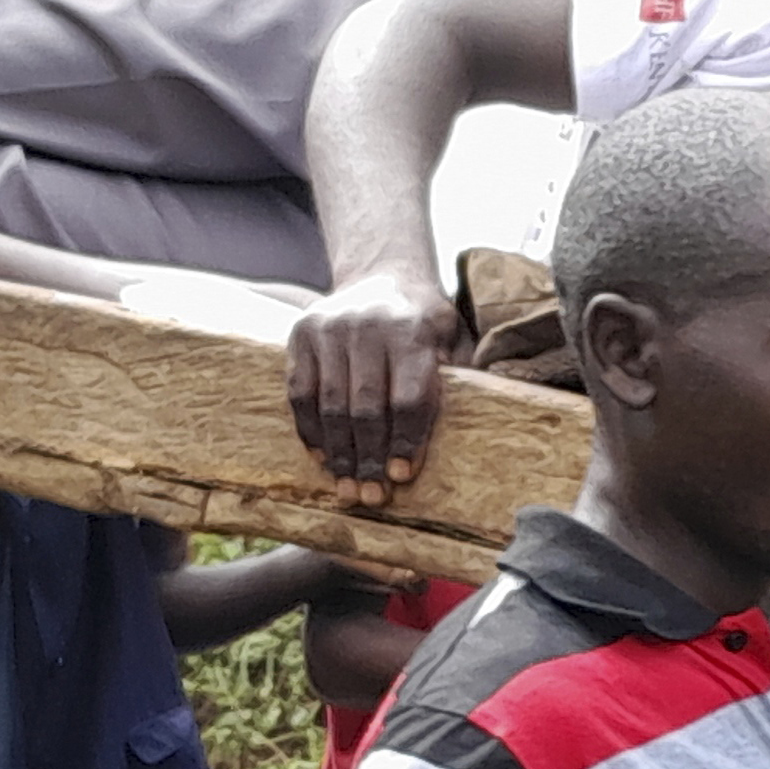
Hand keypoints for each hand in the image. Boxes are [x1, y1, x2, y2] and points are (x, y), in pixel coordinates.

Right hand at [285, 266, 466, 505]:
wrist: (383, 272)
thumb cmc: (424, 320)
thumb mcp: (452, 338)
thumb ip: (456, 378)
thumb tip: (469, 434)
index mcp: (412, 330)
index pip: (408, 397)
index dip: (406, 441)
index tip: (402, 476)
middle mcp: (367, 326)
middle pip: (366, 408)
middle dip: (369, 458)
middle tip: (371, 497)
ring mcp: (330, 328)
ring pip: (330, 405)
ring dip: (339, 454)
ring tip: (347, 488)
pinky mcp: (302, 333)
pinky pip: (299, 393)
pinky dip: (310, 430)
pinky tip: (323, 458)